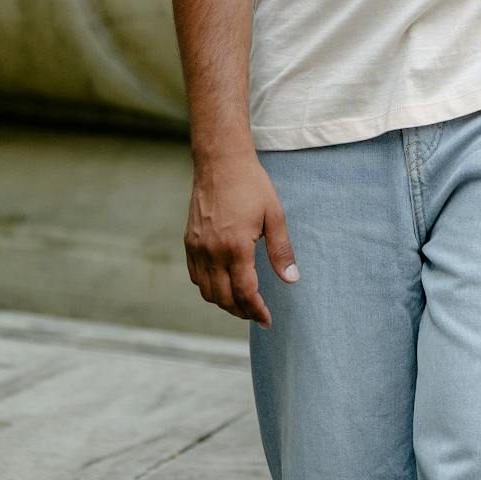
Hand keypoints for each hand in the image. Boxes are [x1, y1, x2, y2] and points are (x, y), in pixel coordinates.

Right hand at [184, 150, 298, 325]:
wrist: (221, 161)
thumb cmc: (251, 184)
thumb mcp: (274, 214)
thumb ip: (281, 250)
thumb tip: (291, 279)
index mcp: (235, 247)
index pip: (245, 292)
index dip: (257, 311)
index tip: (267, 320)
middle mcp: (212, 252)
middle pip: (223, 298)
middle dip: (241, 311)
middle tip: (256, 314)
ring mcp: (197, 247)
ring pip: (206, 291)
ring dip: (223, 302)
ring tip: (240, 303)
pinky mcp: (189, 241)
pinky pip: (195, 275)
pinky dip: (207, 287)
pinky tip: (221, 284)